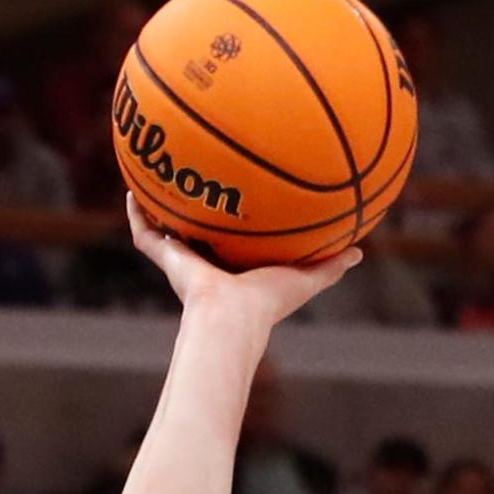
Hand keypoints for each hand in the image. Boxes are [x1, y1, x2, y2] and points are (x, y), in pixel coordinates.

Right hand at [125, 192, 360, 324]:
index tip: (239, 200)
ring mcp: (185, 263)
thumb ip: (331, 265)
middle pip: (200, 235)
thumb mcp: (308, 278)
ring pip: (168, 232)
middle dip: (197, 213)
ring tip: (156, 177)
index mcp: (238, 269)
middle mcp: (210, 265)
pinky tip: (133, 189)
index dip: (236, 225)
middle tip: (196, 181)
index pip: (236, 243)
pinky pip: (146, 233)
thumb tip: (361, 252)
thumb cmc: (270, 301)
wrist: (233, 316)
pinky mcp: (167, 260)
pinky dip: (137, 214)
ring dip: (162, 208)